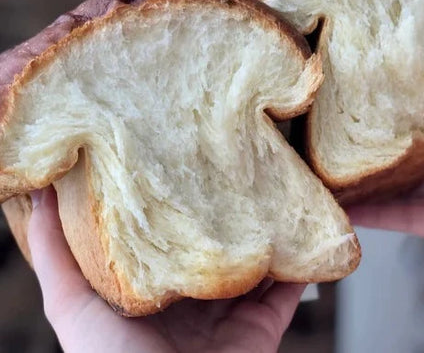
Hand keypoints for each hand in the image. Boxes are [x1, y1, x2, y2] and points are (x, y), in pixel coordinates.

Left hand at [27, 187, 303, 352]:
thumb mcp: (74, 307)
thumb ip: (57, 259)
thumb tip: (39, 198)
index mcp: (158, 295)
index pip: (177, 242)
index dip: (186, 208)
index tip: (195, 168)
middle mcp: (196, 305)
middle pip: (220, 252)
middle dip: (233, 217)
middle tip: (243, 173)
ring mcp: (232, 318)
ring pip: (259, 267)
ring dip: (271, 235)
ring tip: (280, 193)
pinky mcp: (263, 332)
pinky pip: (290, 294)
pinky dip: (303, 267)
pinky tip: (307, 233)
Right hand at [349, 49, 423, 267]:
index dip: (397, 99)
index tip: (362, 83)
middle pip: (410, 148)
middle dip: (374, 139)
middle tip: (331, 125)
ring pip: (401, 184)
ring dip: (365, 178)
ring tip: (324, 165)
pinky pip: (409, 218)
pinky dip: (376, 214)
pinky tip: (344, 204)